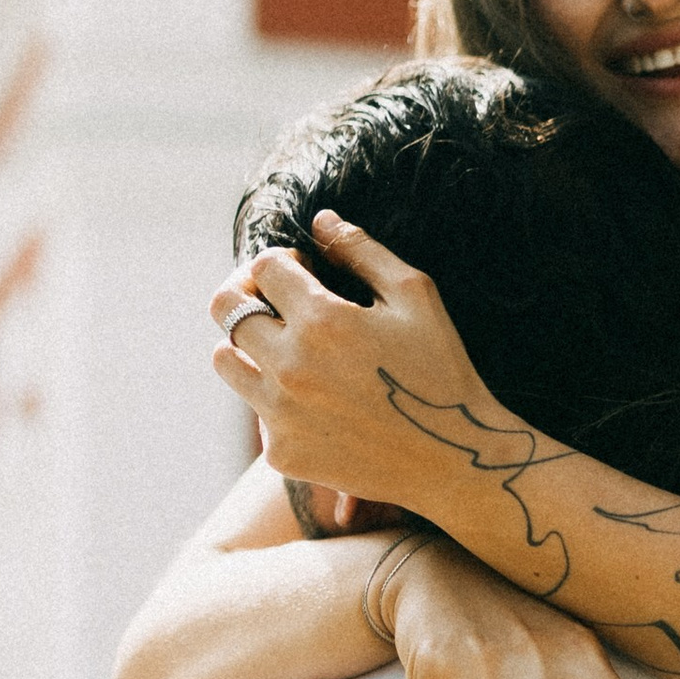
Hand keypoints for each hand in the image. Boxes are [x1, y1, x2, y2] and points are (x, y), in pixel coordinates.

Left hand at [210, 215, 507, 511]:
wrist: (455, 458)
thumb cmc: (441, 368)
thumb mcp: (414, 296)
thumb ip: (362, 250)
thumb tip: (320, 220)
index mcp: (321, 320)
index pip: (263, 267)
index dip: (282, 261)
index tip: (303, 272)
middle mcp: (289, 366)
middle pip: (226, 308)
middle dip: (251, 293)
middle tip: (277, 301)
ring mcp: (280, 414)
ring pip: (224, 359)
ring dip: (246, 345)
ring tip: (285, 347)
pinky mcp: (281, 452)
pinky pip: (255, 411)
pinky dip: (276, 399)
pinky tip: (318, 401)